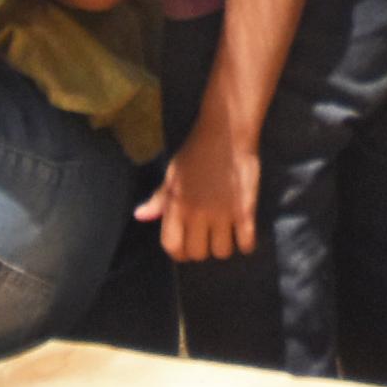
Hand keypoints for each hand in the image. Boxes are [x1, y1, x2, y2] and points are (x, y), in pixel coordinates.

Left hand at [148, 115, 261, 263]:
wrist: (227, 133)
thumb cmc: (196, 152)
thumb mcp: (172, 175)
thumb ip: (158, 199)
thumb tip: (140, 216)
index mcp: (176, 206)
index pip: (172, 247)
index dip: (179, 253)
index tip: (187, 248)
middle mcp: (198, 213)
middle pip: (198, 254)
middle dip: (202, 250)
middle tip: (208, 238)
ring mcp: (223, 213)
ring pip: (222, 252)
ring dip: (224, 246)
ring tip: (226, 234)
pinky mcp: (245, 210)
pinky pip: (246, 243)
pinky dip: (246, 244)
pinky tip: (243, 233)